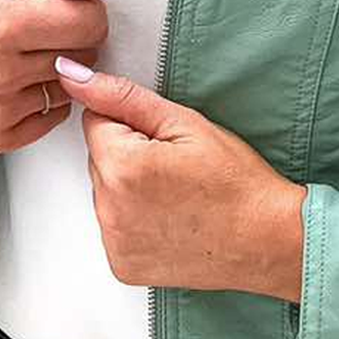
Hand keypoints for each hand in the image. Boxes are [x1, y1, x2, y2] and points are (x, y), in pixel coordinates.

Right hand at [0, 0, 119, 154]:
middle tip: (38, 28)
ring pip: (74, 86)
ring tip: (22, 55)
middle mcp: (0, 73)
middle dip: (73, 36)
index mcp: (3, 24)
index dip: (86, 8)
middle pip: (87, 54)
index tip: (64, 5)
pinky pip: (55, 117)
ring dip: (60, 69)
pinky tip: (17, 82)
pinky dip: (46, 100)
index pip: (92, 21)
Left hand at [54, 58, 306, 301]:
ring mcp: (114, 242)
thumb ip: (121, 96)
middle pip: (99, 158)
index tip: (167, 141)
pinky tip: (171, 221)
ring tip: (178, 196)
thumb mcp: (184, 123)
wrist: (267, 239)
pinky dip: (135, 221)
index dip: (134, 124)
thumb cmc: (236, 181)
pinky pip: (115, 228)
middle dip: (128, 155)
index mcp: (121, 165)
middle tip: (177, 169)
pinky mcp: (122, 265)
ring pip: (105, 193)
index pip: (95, 121)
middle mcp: (108, 208)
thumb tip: (71, 73)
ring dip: (129, 189)